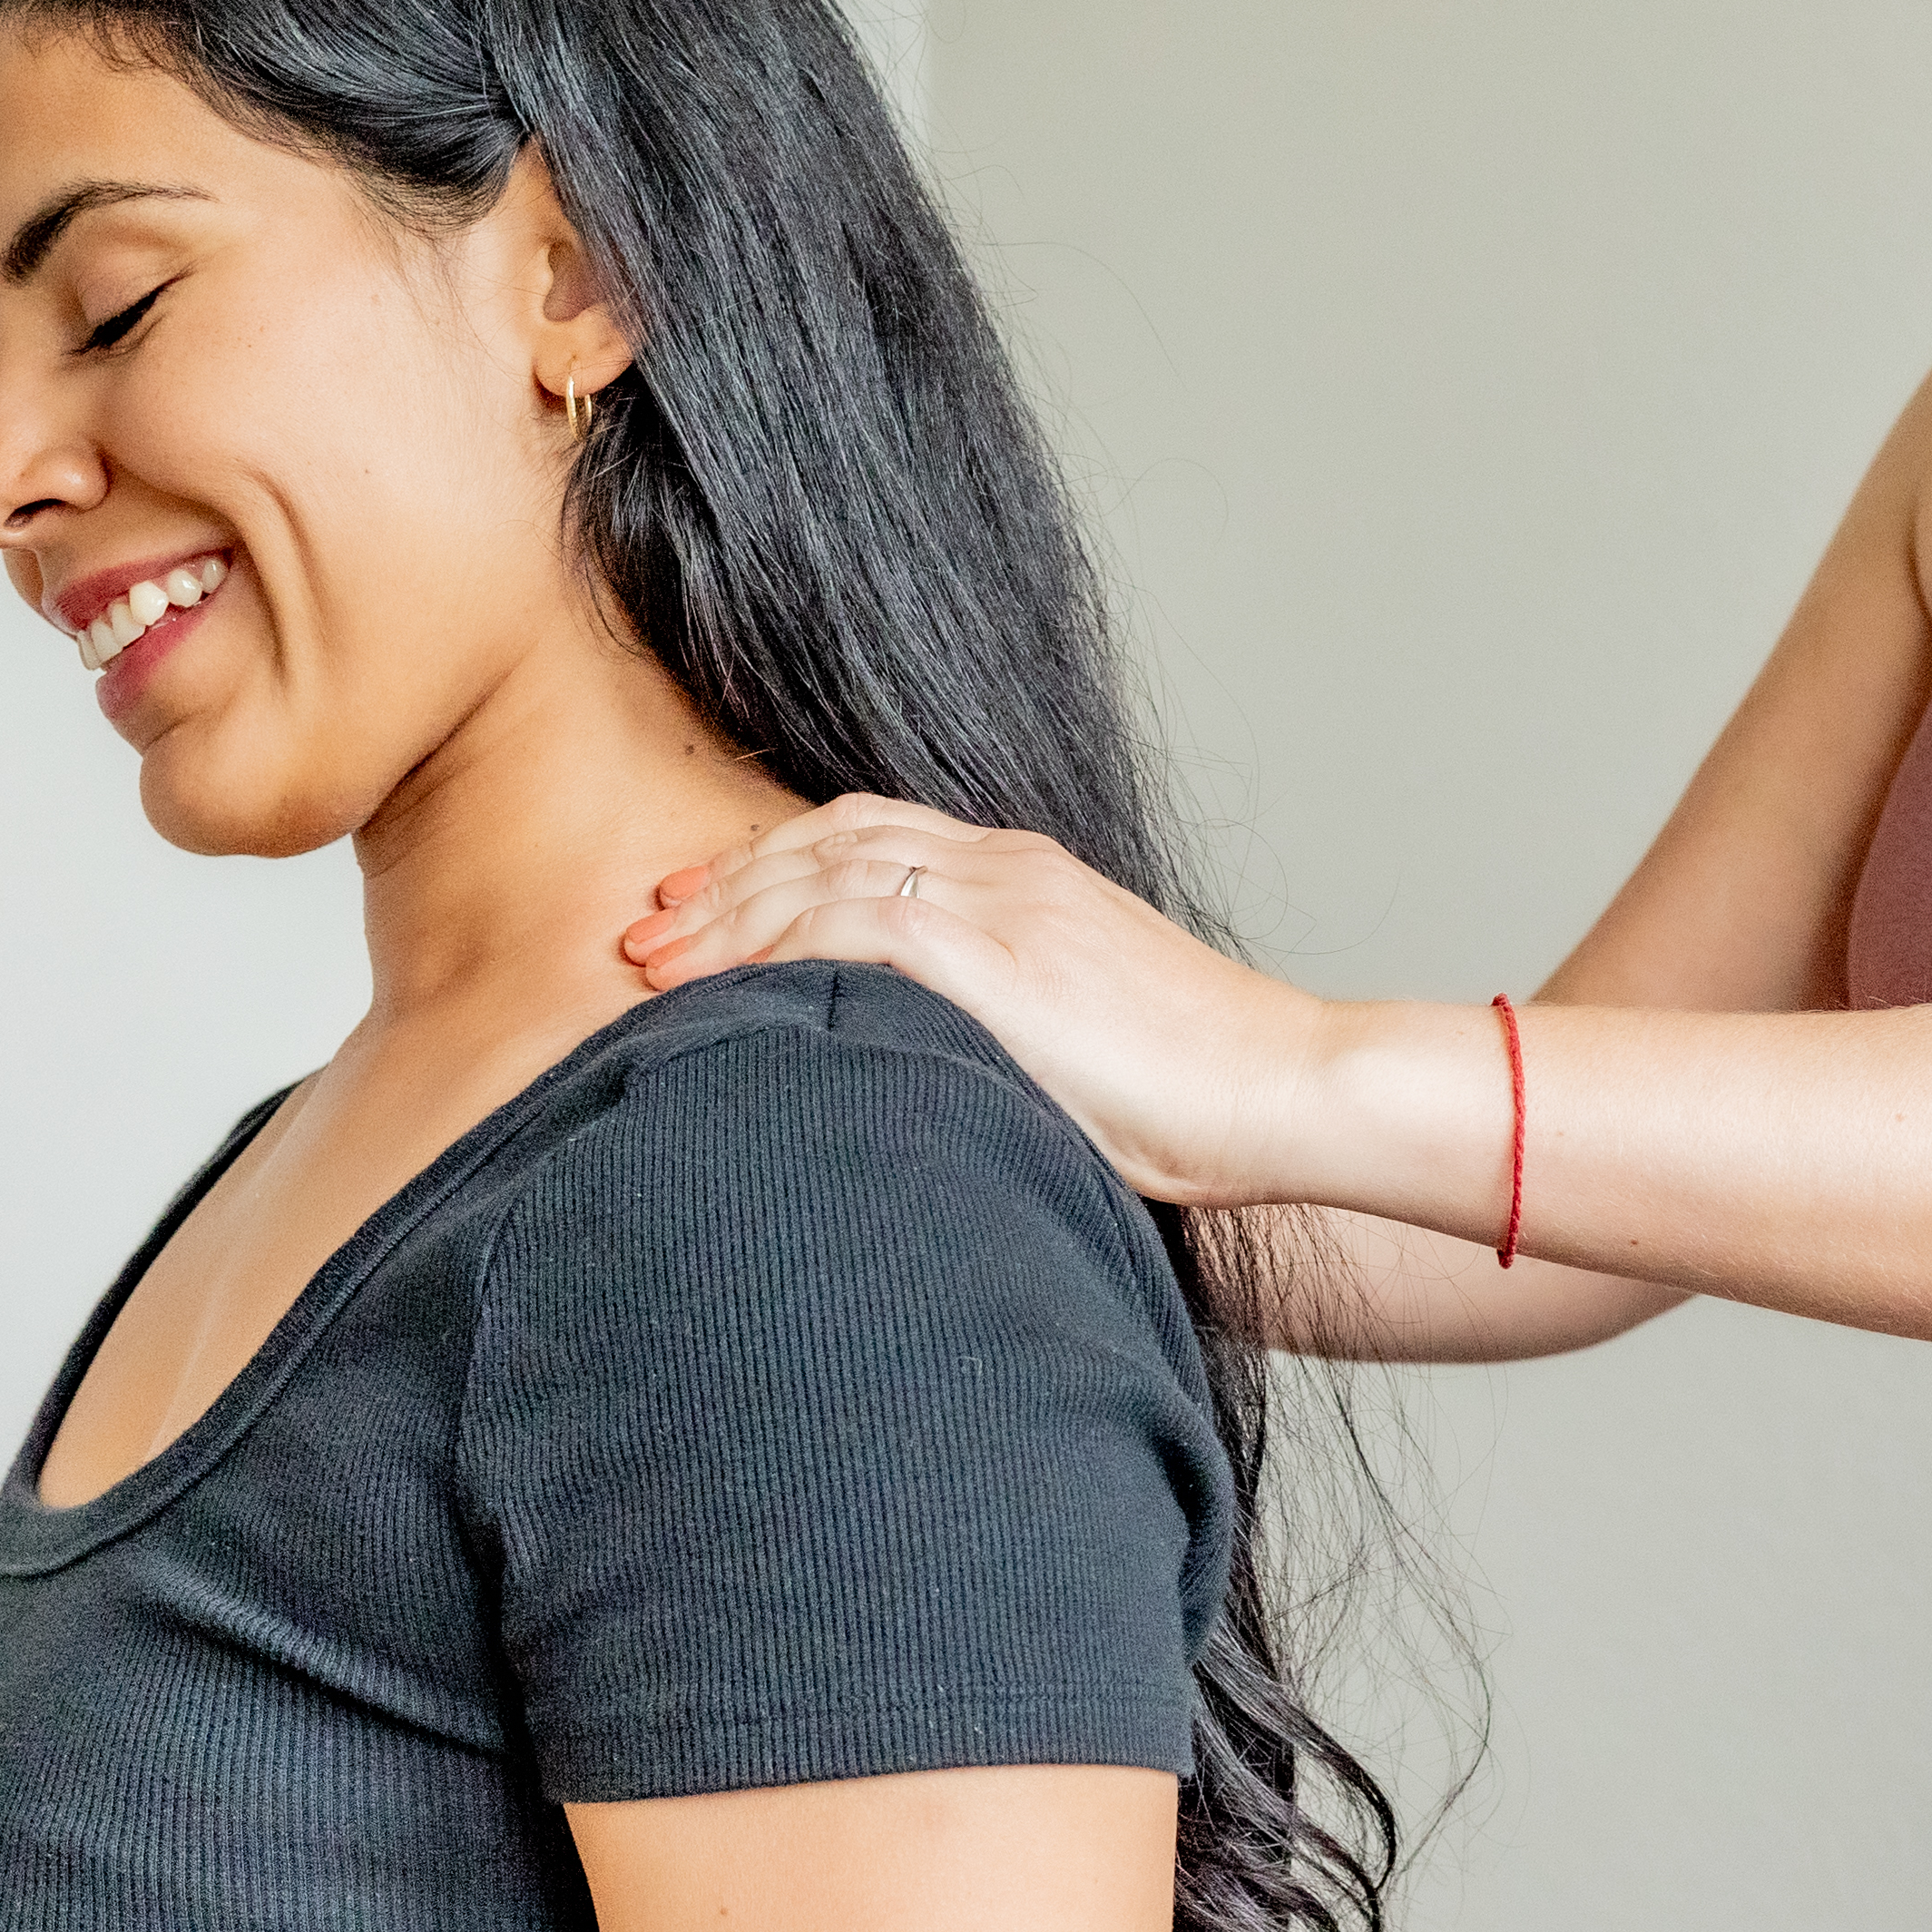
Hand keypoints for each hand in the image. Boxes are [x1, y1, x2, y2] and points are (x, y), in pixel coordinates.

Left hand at [619, 794, 1335, 1208]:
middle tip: (647, 927)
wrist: (1284, 1086)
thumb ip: (1005, 1028)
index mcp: (1030, 878)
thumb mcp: (1087, 1041)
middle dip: (727, 878)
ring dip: (726, 913)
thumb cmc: (1203, 1095)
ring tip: (652, 962)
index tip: (709, 902)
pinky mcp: (997, 953)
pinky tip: (718, 986)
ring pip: (824, 870)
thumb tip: (927, 1073)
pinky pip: (850, 925)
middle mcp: (1008, 869)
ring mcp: (1004, 902)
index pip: (875, 836)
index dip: (779, 861)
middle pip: (832, 837)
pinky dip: (771, 946)